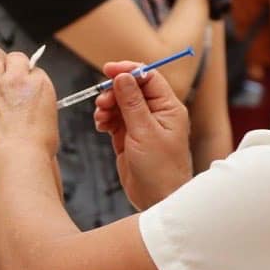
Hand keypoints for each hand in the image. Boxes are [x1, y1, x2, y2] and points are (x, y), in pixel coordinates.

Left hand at [0, 52, 59, 159]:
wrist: (17, 156)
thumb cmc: (36, 146)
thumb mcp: (49, 119)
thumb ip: (38, 102)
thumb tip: (30, 102)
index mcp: (39, 84)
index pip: (33, 69)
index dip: (28, 78)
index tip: (24, 87)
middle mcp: (17, 79)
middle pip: (14, 58)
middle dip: (12, 67)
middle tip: (9, 82)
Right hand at [94, 61, 192, 209]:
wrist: (157, 199)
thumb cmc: (160, 169)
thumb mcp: (144, 131)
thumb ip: (132, 102)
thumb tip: (123, 76)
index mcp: (168, 108)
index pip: (149, 78)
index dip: (129, 71)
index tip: (109, 70)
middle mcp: (156, 114)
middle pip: (131, 89)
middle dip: (114, 92)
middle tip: (101, 101)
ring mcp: (142, 125)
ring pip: (120, 104)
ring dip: (107, 106)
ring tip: (101, 117)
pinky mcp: (129, 137)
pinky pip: (114, 119)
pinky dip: (106, 119)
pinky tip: (101, 125)